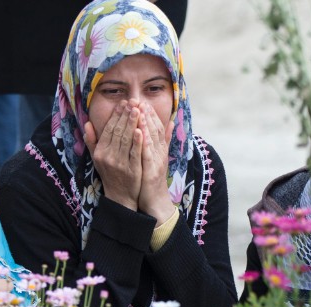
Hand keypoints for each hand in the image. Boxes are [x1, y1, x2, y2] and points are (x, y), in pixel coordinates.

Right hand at [84, 101, 141, 210]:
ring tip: (138, 109)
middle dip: (125, 115)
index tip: (123, 103)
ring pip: (126, 140)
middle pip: (118, 132)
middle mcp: (108, 157)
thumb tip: (87, 123)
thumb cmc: (109, 174)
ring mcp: (120, 164)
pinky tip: (141, 130)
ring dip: (132, 123)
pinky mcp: (132, 170)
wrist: (120, 196)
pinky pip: (134, 153)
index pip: (109, 129)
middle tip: (132, 101)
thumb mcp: (96, 158)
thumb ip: (92, 141)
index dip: (116, 115)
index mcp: (100, 152)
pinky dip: (137, 141)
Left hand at [135, 101, 174, 223]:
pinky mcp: (151, 171)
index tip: (143, 101)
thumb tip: (171, 122)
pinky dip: (144, 142)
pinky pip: (147, 154)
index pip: (156, 127)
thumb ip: (163, 140)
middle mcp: (160, 153)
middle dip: (147, 114)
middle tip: (139, 100)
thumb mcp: (158, 157)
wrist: (155, 202)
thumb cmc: (153, 180)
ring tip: (139, 110)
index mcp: (160, 149)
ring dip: (146, 124)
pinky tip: (139, 132)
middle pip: (154, 130)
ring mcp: (156, 161)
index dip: (150, 114)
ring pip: (151, 139)